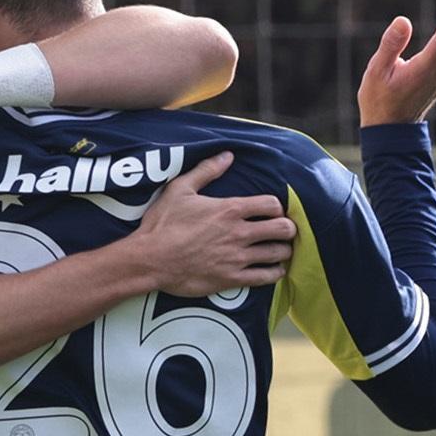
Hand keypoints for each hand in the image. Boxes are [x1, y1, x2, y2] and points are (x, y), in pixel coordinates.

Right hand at [134, 153, 296, 296]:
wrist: (149, 260)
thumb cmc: (162, 224)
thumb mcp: (180, 190)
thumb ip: (206, 170)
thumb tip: (227, 155)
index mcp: (230, 209)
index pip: (272, 204)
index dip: (276, 207)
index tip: (271, 211)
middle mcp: (239, 233)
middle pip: (283, 229)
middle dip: (287, 229)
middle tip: (281, 231)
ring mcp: (237, 258)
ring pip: (278, 253)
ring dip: (282, 250)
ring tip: (278, 249)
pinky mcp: (231, 279)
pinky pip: (266, 277)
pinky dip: (274, 273)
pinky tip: (272, 270)